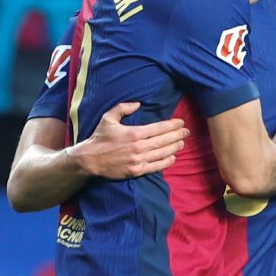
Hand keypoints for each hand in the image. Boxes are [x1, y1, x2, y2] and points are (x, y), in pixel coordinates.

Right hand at [69, 102, 188, 178]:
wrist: (89, 160)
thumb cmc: (99, 138)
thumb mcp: (108, 118)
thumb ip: (123, 108)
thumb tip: (138, 104)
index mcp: (134, 133)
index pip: (160, 128)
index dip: (173, 125)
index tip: (181, 123)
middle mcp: (139, 147)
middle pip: (164, 140)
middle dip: (178, 135)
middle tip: (186, 132)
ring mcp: (139, 160)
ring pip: (163, 153)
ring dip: (174, 147)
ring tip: (181, 143)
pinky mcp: (137, 171)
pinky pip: (156, 167)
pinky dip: (166, 162)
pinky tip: (173, 157)